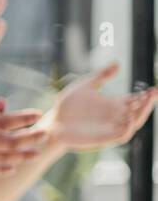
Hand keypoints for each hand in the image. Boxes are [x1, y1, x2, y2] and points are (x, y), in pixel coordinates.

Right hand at [0, 100, 45, 178]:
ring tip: (36, 154)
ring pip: (2, 158)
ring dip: (21, 156)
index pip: (6, 120)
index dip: (24, 118)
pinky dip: (1, 169)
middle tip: (46, 135)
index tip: (38, 115)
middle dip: (30, 138)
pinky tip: (11, 168)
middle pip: (11, 142)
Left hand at [43, 63, 157, 150]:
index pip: (135, 100)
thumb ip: (102, 76)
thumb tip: (118, 63)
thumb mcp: (85, 86)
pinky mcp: (104, 138)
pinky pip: (121, 135)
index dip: (146, 95)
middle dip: (148, 103)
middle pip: (138, 110)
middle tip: (153, 93)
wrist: (53, 122)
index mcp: (113, 104)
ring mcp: (110, 127)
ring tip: (147, 102)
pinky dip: (128, 128)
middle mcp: (115, 116)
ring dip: (142, 114)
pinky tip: (130, 119)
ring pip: (134, 123)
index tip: (154, 88)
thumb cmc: (67, 105)